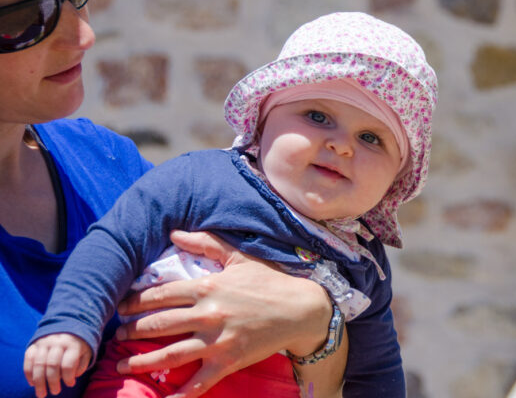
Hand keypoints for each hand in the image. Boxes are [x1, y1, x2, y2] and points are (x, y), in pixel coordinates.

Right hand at [23, 333, 91, 397]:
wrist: (67, 326)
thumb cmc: (77, 345)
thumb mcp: (86, 352)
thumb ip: (81, 365)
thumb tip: (71, 378)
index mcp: (72, 344)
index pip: (68, 364)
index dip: (68, 377)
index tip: (70, 384)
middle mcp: (57, 342)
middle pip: (52, 364)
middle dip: (52, 381)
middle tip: (55, 392)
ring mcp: (44, 343)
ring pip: (38, 364)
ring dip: (39, 381)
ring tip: (41, 394)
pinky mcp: (34, 344)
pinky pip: (28, 360)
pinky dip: (29, 373)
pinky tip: (32, 383)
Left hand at [114, 230, 335, 397]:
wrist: (300, 309)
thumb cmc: (269, 281)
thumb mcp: (239, 256)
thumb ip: (206, 243)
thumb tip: (175, 233)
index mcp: (207, 287)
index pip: (160, 295)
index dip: (135, 301)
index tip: (121, 307)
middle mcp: (207, 314)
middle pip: (157, 325)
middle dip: (132, 331)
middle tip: (117, 335)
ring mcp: (216, 341)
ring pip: (169, 354)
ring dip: (141, 360)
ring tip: (123, 364)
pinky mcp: (228, 361)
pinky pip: (198, 382)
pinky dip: (179, 394)